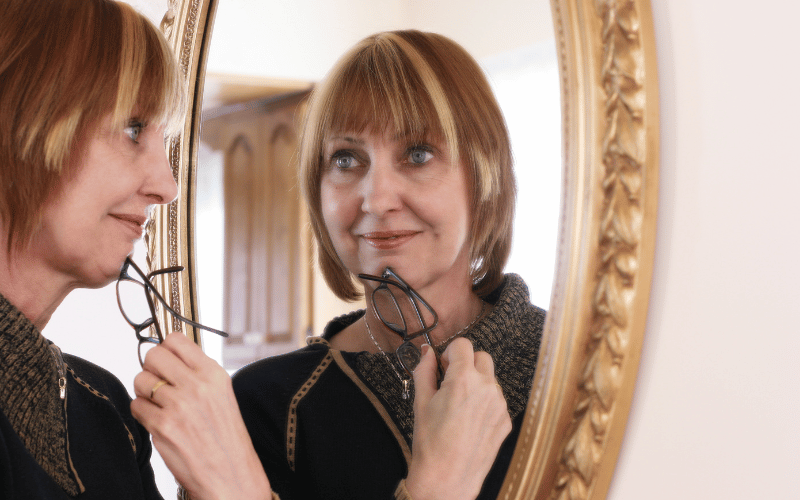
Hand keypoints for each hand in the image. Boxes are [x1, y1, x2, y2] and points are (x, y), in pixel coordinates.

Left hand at [131, 332, 271, 499]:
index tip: (166, 360)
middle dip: (151, 368)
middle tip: (158, 382)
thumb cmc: (226, 437)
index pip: (176, 340)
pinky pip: (136, 405)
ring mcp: (179, 405)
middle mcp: (197, 385)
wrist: (230, 473)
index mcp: (214, 373)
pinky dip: (142, 413)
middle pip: (153, 355)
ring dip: (144, 391)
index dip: (165, 349)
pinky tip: (158, 421)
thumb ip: (198, 373)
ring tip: (158, 404)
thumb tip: (169, 356)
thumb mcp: (222, 394)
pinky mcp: (163, 426)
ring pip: (140, 379)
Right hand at [405, 338, 511, 499]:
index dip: (450, 352)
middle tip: (452, 381)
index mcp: (463, 379)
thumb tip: (427, 352)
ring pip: (491, 379)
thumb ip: (425, 370)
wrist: (447, 478)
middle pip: (482, 357)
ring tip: (459, 406)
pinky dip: (484, 403)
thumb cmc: (431, 443)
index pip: (463, 345)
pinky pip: (496, 400)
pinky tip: (469, 421)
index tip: (444, 365)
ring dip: (477, 383)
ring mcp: (500, 405)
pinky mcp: (506, 420)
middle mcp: (487, 388)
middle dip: (467, 363)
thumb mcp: (421, 402)